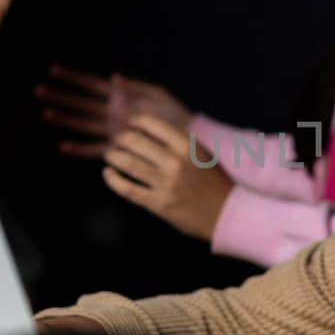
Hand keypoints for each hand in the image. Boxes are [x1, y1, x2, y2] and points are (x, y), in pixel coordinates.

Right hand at [38, 67, 192, 157]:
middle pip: (82, 103)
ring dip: (66, 119)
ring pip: (84, 123)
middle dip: (61, 96)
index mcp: (122, 97)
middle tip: (39, 91)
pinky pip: (96, 148)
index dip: (73, 78)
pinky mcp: (119, 147)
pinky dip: (81, 148)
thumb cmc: (175, 114)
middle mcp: (113, 113)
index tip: (53, 70)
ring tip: (47, 113)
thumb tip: (114, 78)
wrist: (189, 138)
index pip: (92, 85)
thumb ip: (136, 87)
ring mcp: (114, 130)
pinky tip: (64, 146)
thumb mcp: (158, 95)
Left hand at [102, 113, 233, 240]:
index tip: (131, 124)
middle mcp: (176, 162)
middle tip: (117, 141)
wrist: (227, 213)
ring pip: (128, 163)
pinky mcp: (159, 204)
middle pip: (135, 141)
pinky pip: (128, 189)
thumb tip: (146, 129)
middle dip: (121, 139)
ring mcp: (167, 184)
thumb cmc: (213, 181)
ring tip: (110, 155)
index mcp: (187, 146)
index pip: (152, 123)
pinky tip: (108, 174)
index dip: (136, 121)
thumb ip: (178, 142)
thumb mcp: (201, 154)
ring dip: (113, 156)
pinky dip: (113, 180)